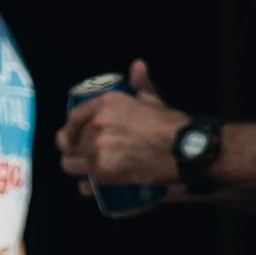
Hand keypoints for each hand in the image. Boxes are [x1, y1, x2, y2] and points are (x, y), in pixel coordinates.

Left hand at [58, 61, 185, 188]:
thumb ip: (140, 83)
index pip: (73, 118)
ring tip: (90, 173)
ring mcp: (98, 148)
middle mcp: (96, 124)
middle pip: (70, 144)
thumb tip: (137, 65)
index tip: (73, 139)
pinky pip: (86, 185)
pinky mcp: (105, 171)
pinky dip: (89, 189)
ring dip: (80, 169)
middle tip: (87, 158)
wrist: (185, 148)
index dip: (70, 131)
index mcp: (105, 103)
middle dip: (76, 151)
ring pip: (73, 165)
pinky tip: (94, 188)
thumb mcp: (153, 98)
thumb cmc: (171, 124)